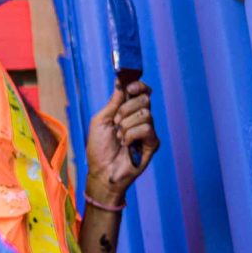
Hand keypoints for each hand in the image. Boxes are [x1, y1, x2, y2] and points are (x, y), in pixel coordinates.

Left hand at [86, 78, 158, 202]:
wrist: (101, 171)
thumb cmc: (99, 148)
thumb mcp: (101, 120)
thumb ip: (114, 102)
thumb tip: (120, 82)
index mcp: (128, 111)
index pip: (141, 92)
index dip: (138, 86)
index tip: (129, 88)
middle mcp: (140, 119)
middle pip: (145, 99)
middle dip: (126, 108)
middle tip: (116, 122)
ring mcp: (147, 131)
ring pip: (145, 114)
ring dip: (126, 125)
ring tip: (119, 137)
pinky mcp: (152, 143)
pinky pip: (147, 128)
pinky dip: (132, 135)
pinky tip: (125, 144)